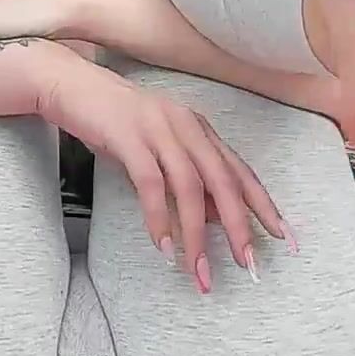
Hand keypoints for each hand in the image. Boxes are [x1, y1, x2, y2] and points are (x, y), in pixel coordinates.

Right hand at [37, 60, 285, 292]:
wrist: (70, 85)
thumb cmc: (115, 122)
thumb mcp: (158, 149)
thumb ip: (186, 178)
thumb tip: (213, 218)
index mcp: (199, 130)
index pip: (240, 172)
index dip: (263, 205)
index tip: (284, 237)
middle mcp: (187, 127)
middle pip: (224, 182)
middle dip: (239, 227)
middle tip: (247, 264)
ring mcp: (159, 130)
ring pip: (190, 188)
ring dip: (196, 235)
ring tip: (199, 269)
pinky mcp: (130, 138)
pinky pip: (151, 185)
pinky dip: (159, 218)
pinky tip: (163, 246)